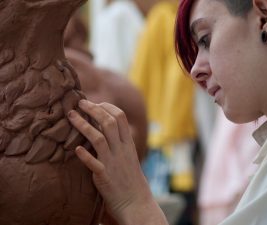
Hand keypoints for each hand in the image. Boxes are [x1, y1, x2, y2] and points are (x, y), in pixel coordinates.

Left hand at [67, 100, 154, 223]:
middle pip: (109, 122)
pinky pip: (93, 163)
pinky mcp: (104, 176)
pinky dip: (84, 155)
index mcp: (128, 143)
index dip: (106, 106)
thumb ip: (119, 141)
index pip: (120, 117)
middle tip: (80, 102)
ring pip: (98, 138)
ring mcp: (113, 162)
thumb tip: (106, 127)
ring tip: (70, 116)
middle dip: (93, 109)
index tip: (94, 103)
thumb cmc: (130, 178)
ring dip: (83, 125)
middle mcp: (121, 150)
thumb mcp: (129, 155)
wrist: (136, 202)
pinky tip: (75, 149)